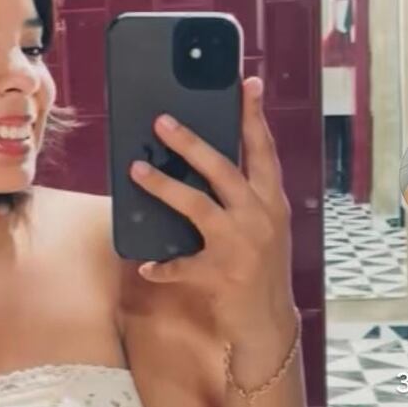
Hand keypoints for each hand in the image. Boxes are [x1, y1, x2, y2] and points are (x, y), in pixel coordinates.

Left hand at [129, 76, 294, 340]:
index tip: (247, 83)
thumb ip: (243, 198)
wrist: (268, 323)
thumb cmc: (260, 268)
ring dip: (164, 187)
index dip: (254, 116)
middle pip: (223, 169)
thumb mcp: (263, 227)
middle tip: (161, 122)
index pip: (263, 150)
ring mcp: (240, 245)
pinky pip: (181, 265)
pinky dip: (162, 265)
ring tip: (136, 169)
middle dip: (190, 143)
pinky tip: (146, 264)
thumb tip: (201, 164)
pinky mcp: (220, 274)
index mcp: (271, 201)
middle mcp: (260, 217)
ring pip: (198, 205)